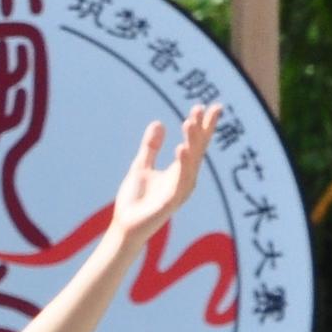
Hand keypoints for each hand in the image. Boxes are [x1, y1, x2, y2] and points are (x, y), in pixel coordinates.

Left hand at [108, 104, 219, 239]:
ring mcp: (180, 191)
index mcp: (180, 170)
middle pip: (198, 150)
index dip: (201, 126)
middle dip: (202, 129)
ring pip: (191, 162)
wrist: (125, 226)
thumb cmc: (136, 200)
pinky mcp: (171, 201)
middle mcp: (185, 179)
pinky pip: (181, 181)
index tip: (206, 105)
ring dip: (192, 142)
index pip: (195, 144)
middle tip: (205, 108)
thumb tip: (158, 123)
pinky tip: (181, 149)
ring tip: (189, 123)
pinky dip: (183, 165)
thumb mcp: (141, 166)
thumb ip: (151, 147)